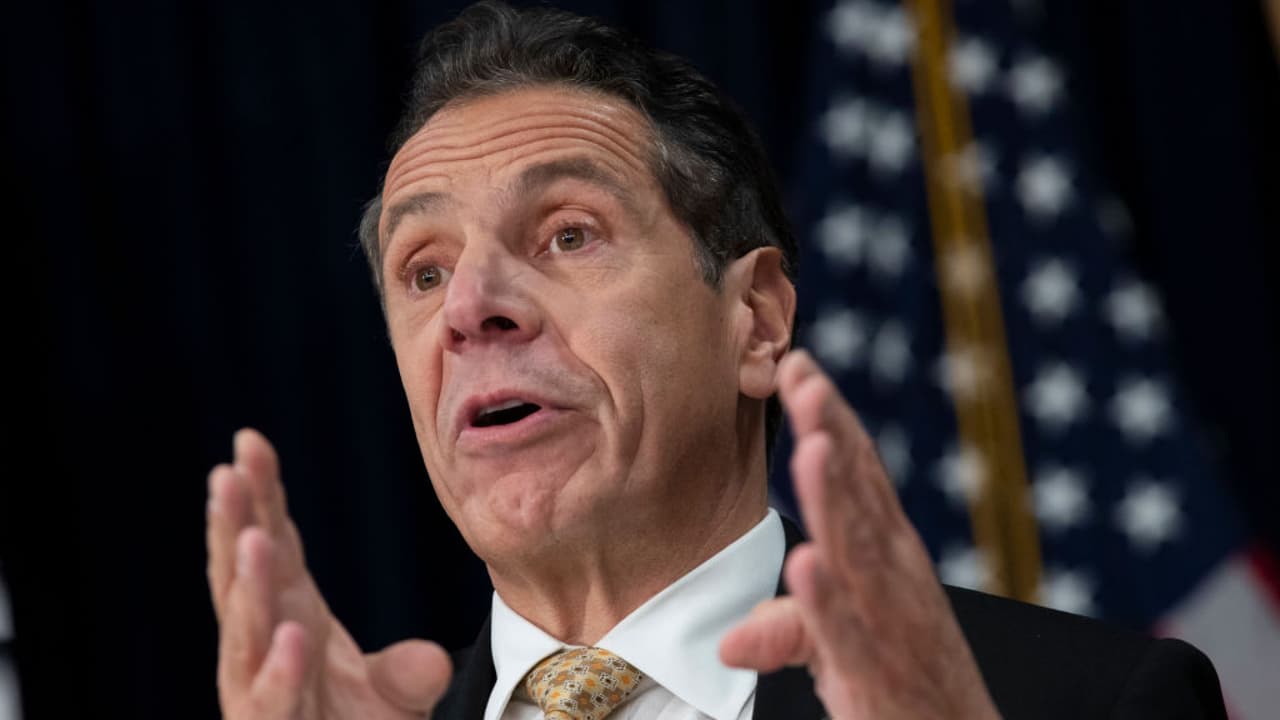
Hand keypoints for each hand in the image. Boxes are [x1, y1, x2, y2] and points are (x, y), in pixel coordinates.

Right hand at [207, 428, 451, 718]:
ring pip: (245, 631)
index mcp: (287, 617)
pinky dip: (281, 669)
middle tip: (230, 470)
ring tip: (253, 536)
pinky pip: (273, 697)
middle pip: (242, 575)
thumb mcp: (393, 698)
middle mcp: (263, 647)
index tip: (251, 442)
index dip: (259, 496)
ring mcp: (258, 689)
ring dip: (249, 584)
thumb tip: (430, 663)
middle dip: (234, 523)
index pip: (270, 544)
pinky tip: (291, 636)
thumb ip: (409, 671)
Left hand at [720, 351, 999, 719]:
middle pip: (862, 497)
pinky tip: (807, 561)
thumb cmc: (902, 691)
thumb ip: (795, 627)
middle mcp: (897, 579)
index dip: (831, 420)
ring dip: (836, 499)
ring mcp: (892, 625)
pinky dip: (829, 599)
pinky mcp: (879, 677)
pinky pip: (851, 634)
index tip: (798, 366)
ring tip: (811, 447)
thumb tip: (731, 640)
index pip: (860, 475)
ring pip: (861, 553)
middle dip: (834, 435)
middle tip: (804, 375)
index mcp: (888, 558)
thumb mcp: (844, 652)